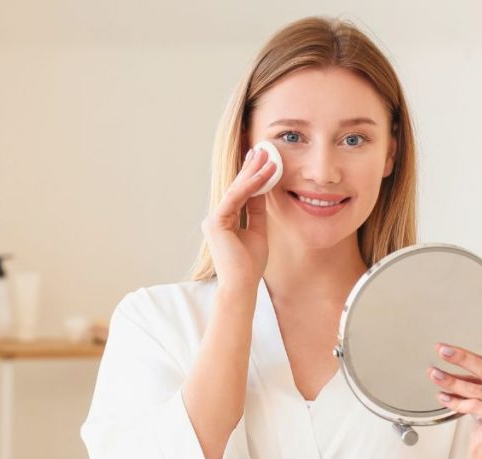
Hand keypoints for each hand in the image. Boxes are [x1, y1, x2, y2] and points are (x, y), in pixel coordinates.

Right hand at [199, 147, 277, 290]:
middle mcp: (217, 217)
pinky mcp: (216, 222)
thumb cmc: (250, 263)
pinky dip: (251, 186)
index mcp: (225, 219)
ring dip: (253, 172)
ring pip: (236, 189)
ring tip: (267, 157)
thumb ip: (257, 210)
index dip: (251, 175)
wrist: (242, 285)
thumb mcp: (258, 230)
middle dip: (250, 167)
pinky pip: (236, 198)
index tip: (262, 160)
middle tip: (263, 149)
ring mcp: (214, 219)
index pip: (240, 192)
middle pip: (237, 187)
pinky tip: (263, 174)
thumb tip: (263, 190)